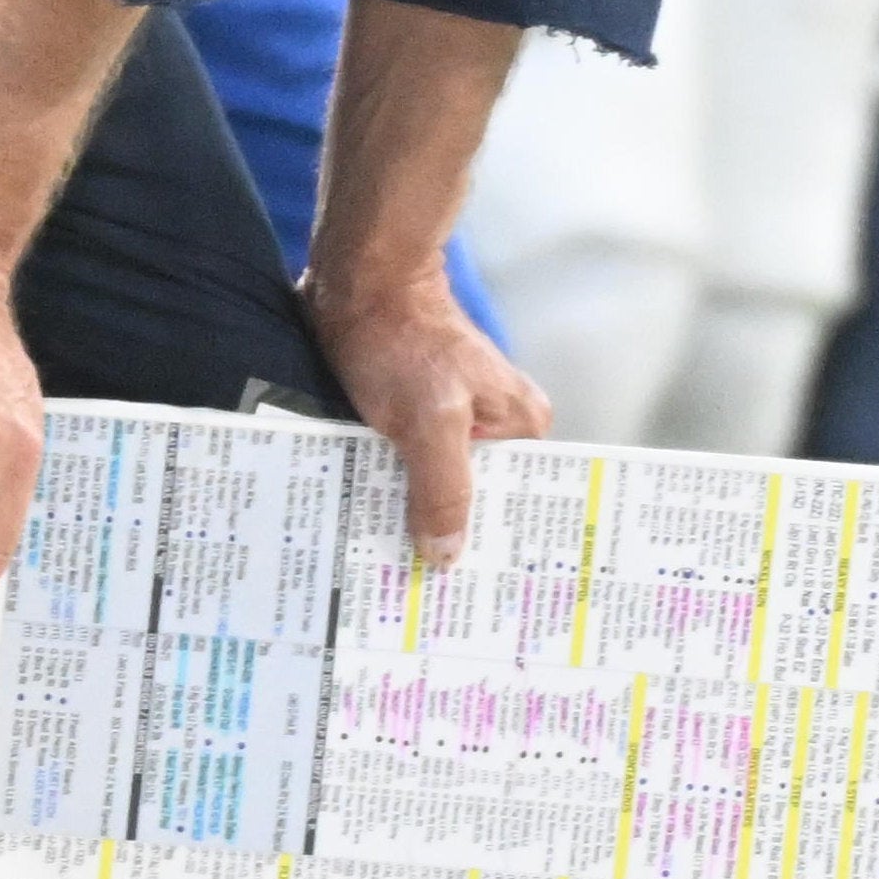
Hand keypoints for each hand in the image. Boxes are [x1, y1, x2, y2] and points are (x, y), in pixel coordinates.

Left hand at [302, 258, 548, 562]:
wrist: (359, 281)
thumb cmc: (400, 340)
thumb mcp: (427, 421)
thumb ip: (442, 488)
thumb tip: (447, 556)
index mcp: (519, 425)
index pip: (511, 502)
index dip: (485, 545)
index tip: (458, 596)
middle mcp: (494, 424)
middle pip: (468, 498)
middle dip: (439, 535)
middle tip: (408, 589)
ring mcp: (453, 418)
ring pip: (430, 484)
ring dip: (402, 512)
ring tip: (377, 562)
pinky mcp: (413, 413)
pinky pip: (403, 464)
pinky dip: (382, 486)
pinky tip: (360, 516)